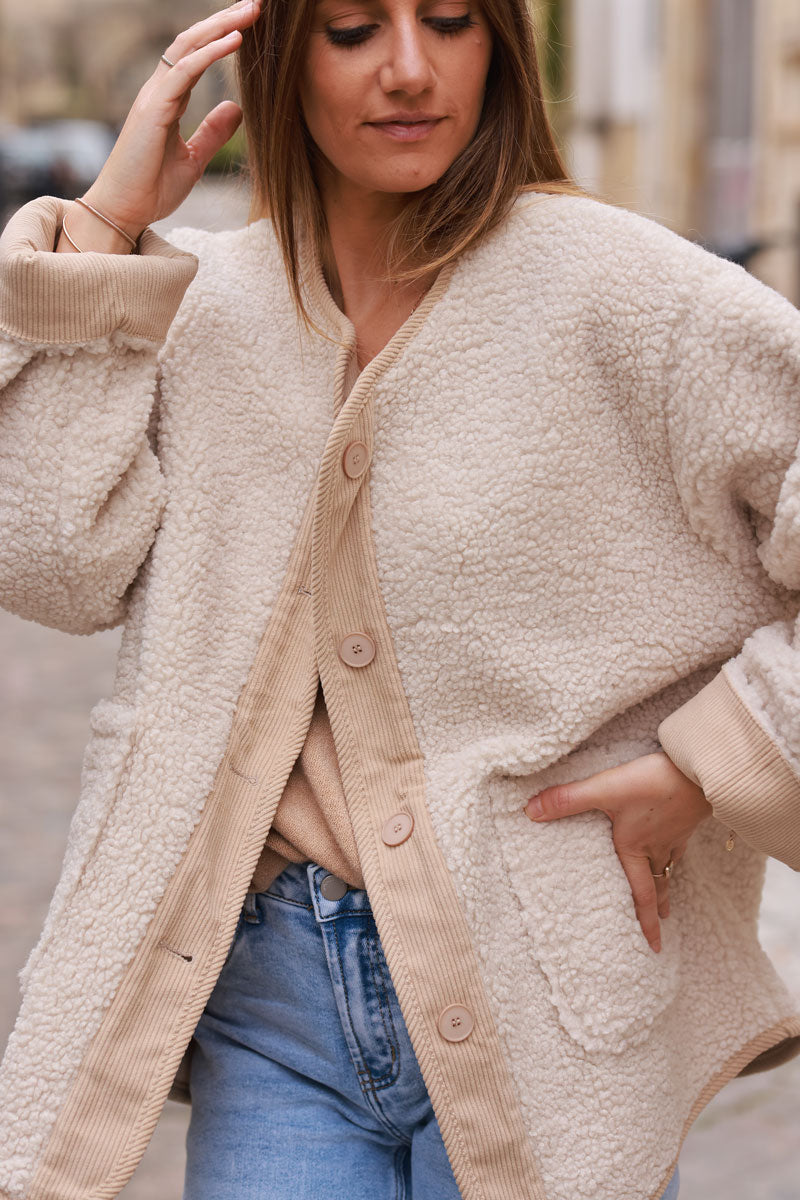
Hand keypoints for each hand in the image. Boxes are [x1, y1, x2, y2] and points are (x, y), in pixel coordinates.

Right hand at [79, 0, 262, 236]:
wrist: (124, 212)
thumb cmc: (151, 189)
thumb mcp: (193, 160)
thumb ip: (212, 132)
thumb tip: (236, 109)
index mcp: (168, 100)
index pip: (196, 56)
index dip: (221, 37)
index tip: (251, 24)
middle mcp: (159, 91)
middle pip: (193, 41)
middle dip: (224, 20)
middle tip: (256, 4)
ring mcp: (153, 97)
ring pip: (188, 46)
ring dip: (221, 26)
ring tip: (250, 12)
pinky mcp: (153, 110)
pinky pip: (184, 71)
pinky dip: (210, 54)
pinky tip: (235, 41)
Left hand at [523, 752, 712, 952]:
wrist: (700, 770)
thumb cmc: (654, 783)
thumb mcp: (605, 789)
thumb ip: (568, 800)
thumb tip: (530, 812)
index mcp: (635, 849)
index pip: (640, 896)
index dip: (646, 923)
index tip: (654, 947)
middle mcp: (657, 847)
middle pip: (657, 885)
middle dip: (656, 907)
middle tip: (660, 926)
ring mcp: (674, 834)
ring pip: (668, 866)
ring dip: (665, 883)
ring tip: (666, 896)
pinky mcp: (685, 817)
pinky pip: (678, 845)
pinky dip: (674, 855)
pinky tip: (673, 845)